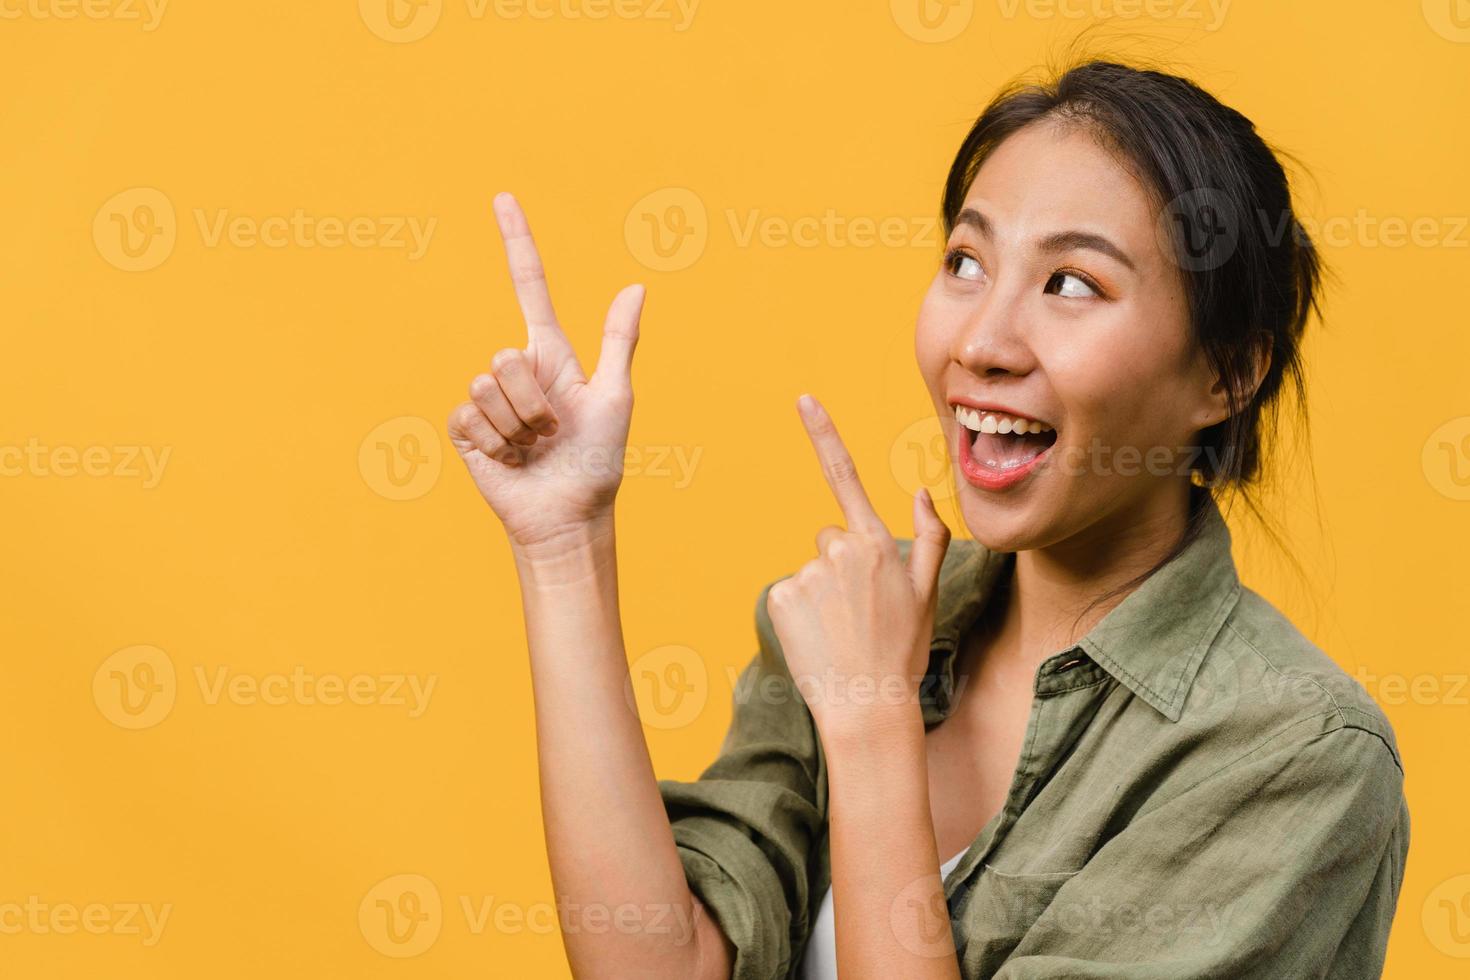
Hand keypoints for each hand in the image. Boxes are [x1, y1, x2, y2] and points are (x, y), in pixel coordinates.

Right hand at [447, 193, 644, 553]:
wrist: (568, 516)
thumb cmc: (598, 462)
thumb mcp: (616, 399)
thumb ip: (618, 343)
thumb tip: (637, 286)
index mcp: (552, 356)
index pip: (529, 287)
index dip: (517, 242)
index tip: (503, 198)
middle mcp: (517, 372)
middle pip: (505, 355)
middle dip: (533, 400)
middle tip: (553, 432)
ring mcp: (488, 401)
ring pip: (486, 387)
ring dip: (516, 427)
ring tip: (534, 448)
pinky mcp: (466, 430)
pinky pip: (469, 416)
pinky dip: (495, 444)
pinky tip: (510, 461)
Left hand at [765, 395, 950, 739]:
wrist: (867, 705)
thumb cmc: (902, 651)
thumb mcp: (929, 593)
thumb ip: (931, 537)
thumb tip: (923, 492)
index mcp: (877, 544)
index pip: (845, 477)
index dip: (824, 435)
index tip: (802, 399)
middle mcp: (839, 550)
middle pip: (830, 539)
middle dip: (841, 566)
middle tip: (861, 611)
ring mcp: (807, 573)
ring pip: (811, 569)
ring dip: (822, 594)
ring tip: (841, 631)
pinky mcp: (781, 597)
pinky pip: (788, 592)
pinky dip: (800, 612)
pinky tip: (819, 637)